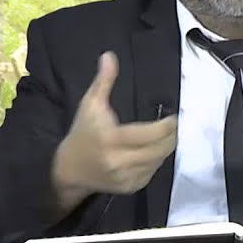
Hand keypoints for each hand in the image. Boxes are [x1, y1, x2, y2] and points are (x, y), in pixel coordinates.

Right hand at [52, 51, 177, 199]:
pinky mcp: (129, 187)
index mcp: (111, 139)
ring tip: (164, 136)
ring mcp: (125, 177)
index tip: (173, 117)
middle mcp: (119, 161)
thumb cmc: (82, 132)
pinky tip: (152, 151)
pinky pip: (152, 172)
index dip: (167, 126)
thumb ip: (103, 81)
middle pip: (160, 149)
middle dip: (171, 136)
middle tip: (173, 126)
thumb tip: (110, 55)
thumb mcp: (90, 104)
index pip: (150, 134)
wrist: (69, 169)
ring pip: (159, 161)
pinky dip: (156, 161)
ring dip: (165, 148)